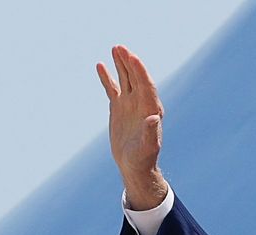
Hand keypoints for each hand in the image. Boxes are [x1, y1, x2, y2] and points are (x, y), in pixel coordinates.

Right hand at [97, 45, 166, 209]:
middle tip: (120, 48)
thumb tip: (154, 117)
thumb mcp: (148, 147)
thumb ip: (151, 132)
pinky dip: (107, 77)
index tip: (132, 57)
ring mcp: (130, 104)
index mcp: (150, 109)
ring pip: (125, 79)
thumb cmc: (143, 158)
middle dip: (129, 62)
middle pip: (136, 78)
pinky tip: (101, 65)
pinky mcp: (119, 108)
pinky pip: (112, 88)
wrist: (134, 165)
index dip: (140, 71)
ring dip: (121, 64)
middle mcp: (141, 103)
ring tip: (115, 49)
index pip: (146, 85)